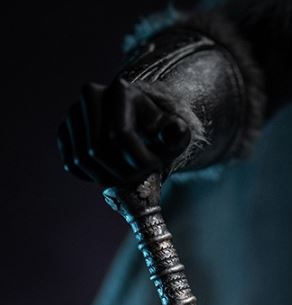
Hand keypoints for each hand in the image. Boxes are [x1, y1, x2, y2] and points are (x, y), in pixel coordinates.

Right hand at [58, 78, 191, 187]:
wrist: (139, 130)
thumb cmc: (158, 134)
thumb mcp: (173, 133)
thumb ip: (177, 134)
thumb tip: (174, 132)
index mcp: (120, 90)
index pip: (120, 136)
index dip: (138, 161)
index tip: (155, 167)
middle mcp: (91, 94)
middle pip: (98, 149)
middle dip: (122, 171)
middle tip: (139, 176)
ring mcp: (74, 112)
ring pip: (82, 159)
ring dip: (106, 177)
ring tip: (126, 175)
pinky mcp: (64, 131)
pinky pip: (71, 164)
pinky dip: (90, 176)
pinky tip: (109, 173)